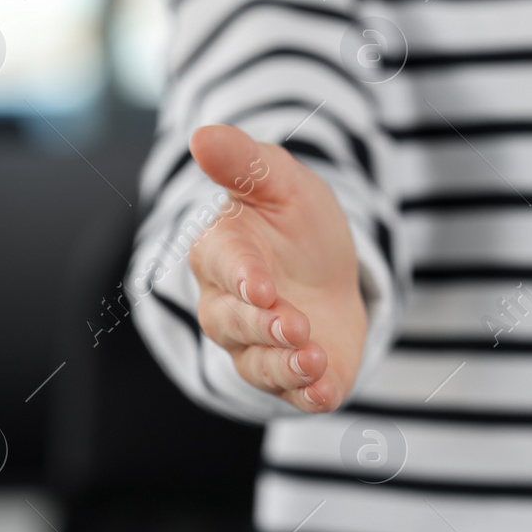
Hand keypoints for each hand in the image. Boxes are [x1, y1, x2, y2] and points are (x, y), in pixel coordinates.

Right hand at [187, 125, 366, 411]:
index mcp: (221, 253)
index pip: (224, 266)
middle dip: (265, 327)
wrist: (330, 270)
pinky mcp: (289, 376)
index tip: (263, 287)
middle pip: (234, 323)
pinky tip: (325, 393)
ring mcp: (256, 346)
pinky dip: (306, 396)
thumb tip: (202, 136)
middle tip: (297, 324)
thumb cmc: (295, 220)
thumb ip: (244, 163)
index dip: (243, 279)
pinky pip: (290, 393)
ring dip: (285, 366)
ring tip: (314, 359)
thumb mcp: (280, 181)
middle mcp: (227, 307)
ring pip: (258, 364)